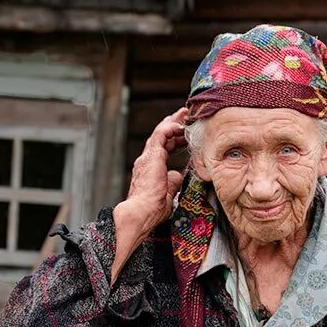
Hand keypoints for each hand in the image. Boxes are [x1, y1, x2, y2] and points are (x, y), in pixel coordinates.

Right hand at [114, 108, 187, 243]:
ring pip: (161, 133)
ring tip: (185, 114)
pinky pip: (161, 135)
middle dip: (174, 125)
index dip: (174, 139)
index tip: (184, 133)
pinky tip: (180, 124)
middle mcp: (146, 161)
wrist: (140, 213)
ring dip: (173, 122)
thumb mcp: (167, 194)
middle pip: (161, 137)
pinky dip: (170, 127)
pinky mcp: (151, 156)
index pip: (163, 148)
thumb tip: (177, 175)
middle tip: (185, 116)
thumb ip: (172, 182)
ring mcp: (147, 158)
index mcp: (150, 169)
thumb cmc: (152, 210)